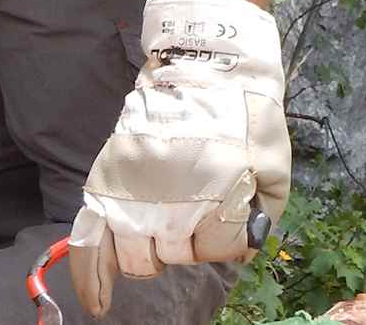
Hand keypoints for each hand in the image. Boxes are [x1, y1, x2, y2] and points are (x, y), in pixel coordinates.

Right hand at [69, 0, 290, 316]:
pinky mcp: (108, 177)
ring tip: (164, 228)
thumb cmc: (246, 115)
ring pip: (137, 256)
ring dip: (154, 252)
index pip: (223, 247)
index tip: (236, 214)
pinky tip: (99, 302)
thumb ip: (264, 213)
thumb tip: (240, 250)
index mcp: (220, 186)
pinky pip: (89, 240)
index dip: (233, 238)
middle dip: (191, 243)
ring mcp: (135, 187)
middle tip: (199, 210)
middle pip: (176, 255)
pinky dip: (91, 277)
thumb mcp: (276, 162)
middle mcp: (172, 193)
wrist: (206, 64)